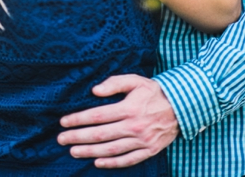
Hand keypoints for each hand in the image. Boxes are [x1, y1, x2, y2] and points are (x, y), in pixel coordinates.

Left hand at [57, 75, 178, 167]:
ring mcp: (143, 140)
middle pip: (101, 134)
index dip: (78, 120)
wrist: (182, 106)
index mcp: (129, 108)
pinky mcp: (151, 150)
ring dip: (91, 152)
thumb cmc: (153, 91)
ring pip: (112, 149)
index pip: (97, 116)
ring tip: (74, 152)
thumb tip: (94, 91)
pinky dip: (113, 163)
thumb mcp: (135, 80)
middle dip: (78, 137)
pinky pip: (129, 159)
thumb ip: (114, 83)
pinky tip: (98, 162)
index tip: (63, 122)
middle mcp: (135, 126)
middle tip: (61, 139)